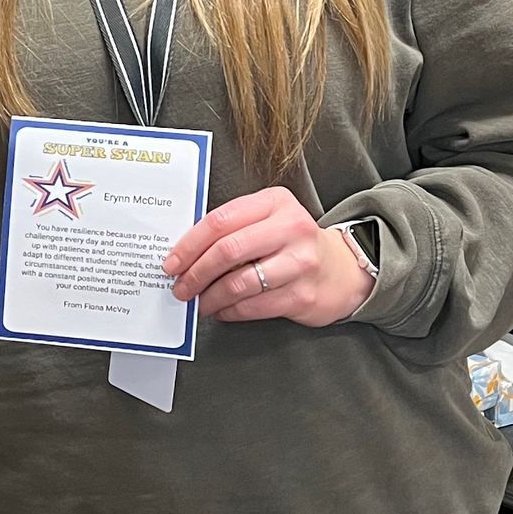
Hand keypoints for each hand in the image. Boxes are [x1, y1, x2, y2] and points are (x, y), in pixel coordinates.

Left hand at [163, 188, 375, 327]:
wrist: (340, 270)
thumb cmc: (292, 243)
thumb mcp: (268, 219)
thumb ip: (233, 227)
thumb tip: (184, 253)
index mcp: (275, 202)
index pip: (220, 220)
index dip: (189, 244)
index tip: (172, 262)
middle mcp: (291, 228)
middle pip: (227, 250)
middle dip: (195, 273)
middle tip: (180, 286)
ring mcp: (300, 262)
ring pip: (238, 283)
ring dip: (210, 297)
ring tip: (199, 302)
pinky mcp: (302, 294)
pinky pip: (253, 306)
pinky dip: (229, 311)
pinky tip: (221, 310)